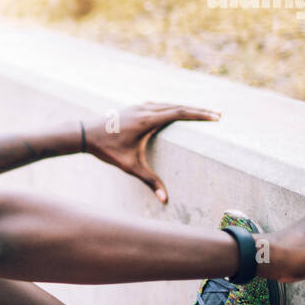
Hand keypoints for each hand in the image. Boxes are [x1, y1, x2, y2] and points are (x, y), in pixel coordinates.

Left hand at [84, 102, 220, 203]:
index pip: (179, 113)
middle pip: (178, 106)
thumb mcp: (130, 167)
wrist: (84, 134)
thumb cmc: (107, 150)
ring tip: (204, 113)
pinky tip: (178, 111)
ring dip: (186, 107)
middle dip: (199, 110)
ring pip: (169, 104)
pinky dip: (173, 107)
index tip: (216, 117)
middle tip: (219, 115)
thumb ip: (149, 182)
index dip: (200, 114)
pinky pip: (159, 104)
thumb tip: (164, 200)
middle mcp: (145, 109)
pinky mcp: (135, 108)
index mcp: (147, 120)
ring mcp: (139, 106)